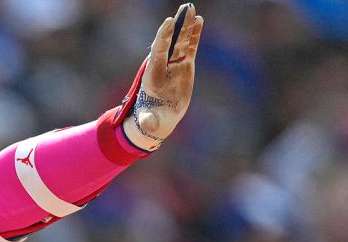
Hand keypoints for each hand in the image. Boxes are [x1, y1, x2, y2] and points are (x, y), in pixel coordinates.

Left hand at [124, 3, 204, 149]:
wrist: (158, 119)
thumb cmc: (151, 119)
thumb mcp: (148, 121)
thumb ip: (148, 121)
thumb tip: (148, 124)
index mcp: (153, 74)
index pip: (158, 51)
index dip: (163, 37)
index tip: (169, 22)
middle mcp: (163, 65)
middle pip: (169, 41)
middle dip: (176, 26)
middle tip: (183, 9)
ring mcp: (174, 64)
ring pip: (180, 41)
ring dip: (186, 26)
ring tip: (192, 10)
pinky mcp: (184, 66)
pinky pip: (189, 47)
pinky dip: (194, 35)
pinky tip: (199, 21)